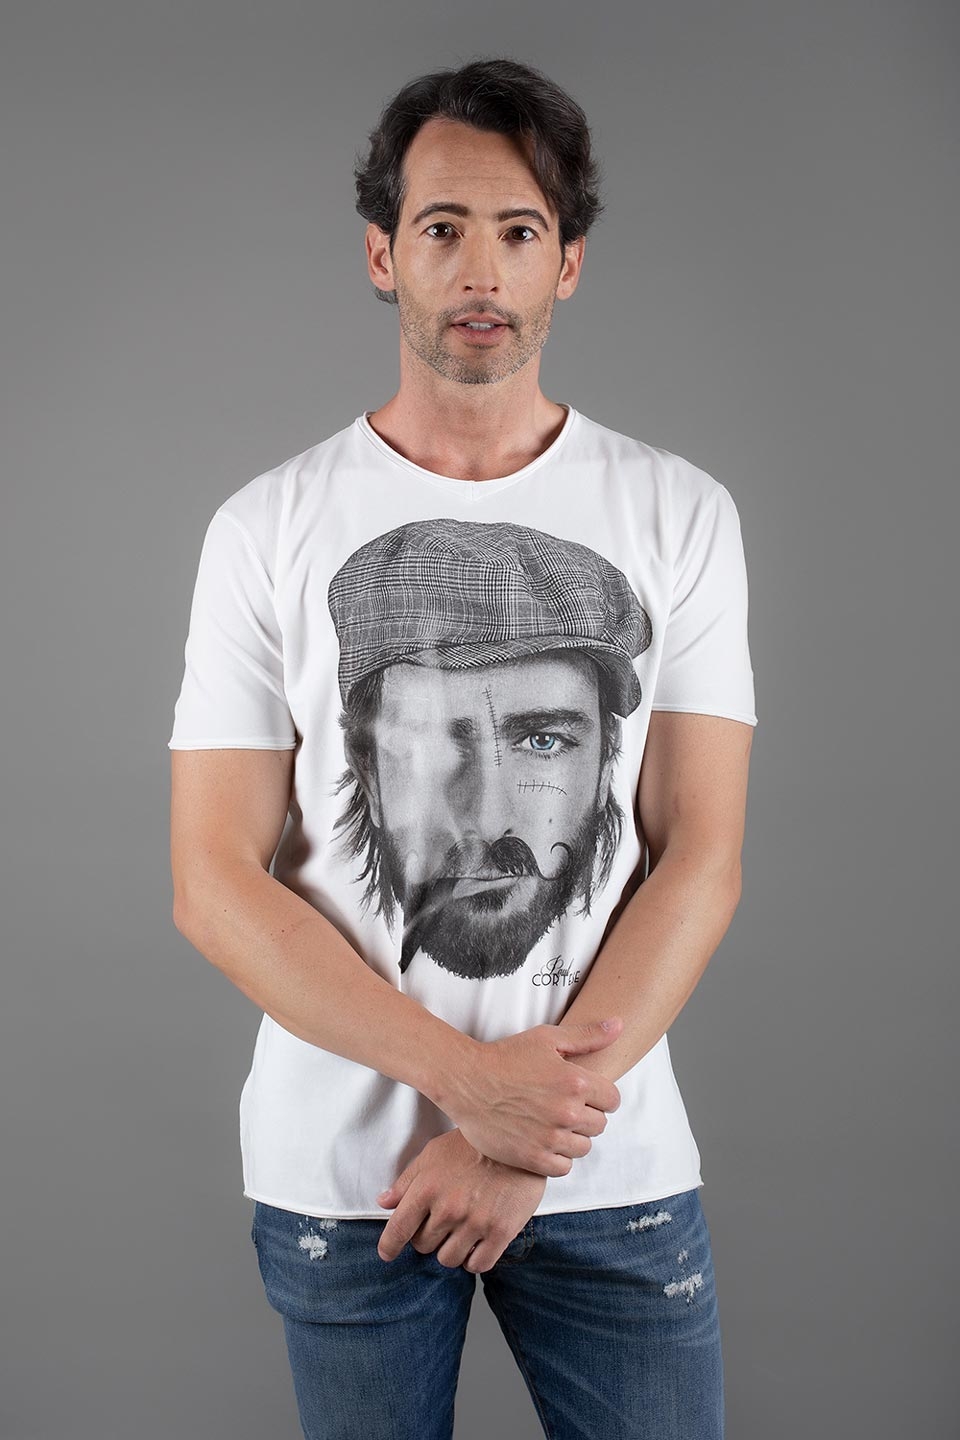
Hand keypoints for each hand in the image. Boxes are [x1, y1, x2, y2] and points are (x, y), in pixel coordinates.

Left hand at [376, 1128, 546, 1273]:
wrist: (518, 1139)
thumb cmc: (473, 1144)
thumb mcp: (434, 1153)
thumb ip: (407, 1180)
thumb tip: (384, 1202)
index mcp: (427, 1188)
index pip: (399, 1229)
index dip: (389, 1246)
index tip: (387, 1253)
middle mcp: (449, 1209)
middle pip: (424, 1246)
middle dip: (428, 1237)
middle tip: (441, 1223)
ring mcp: (475, 1223)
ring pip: (449, 1259)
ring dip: (450, 1250)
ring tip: (460, 1232)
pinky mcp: (501, 1232)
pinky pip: (478, 1265)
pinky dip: (474, 1260)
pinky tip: (477, 1244)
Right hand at [442, 1018, 623, 1176]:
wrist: (467, 1082)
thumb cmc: (506, 1056)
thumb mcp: (547, 1038)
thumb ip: (587, 1035)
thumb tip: (620, 1025)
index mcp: (575, 1082)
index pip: (613, 1100)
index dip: (600, 1096)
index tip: (584, 1094)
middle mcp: (567, 1112)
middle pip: (599, 1125)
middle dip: (586, 1116)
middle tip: (562, 1107)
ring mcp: (550, 1137)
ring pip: (583, 1147)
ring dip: (573, 1138)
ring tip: (552, 1123)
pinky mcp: (533, 1158)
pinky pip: (563, 1168)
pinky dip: (557, 1158)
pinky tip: (544, 1141)